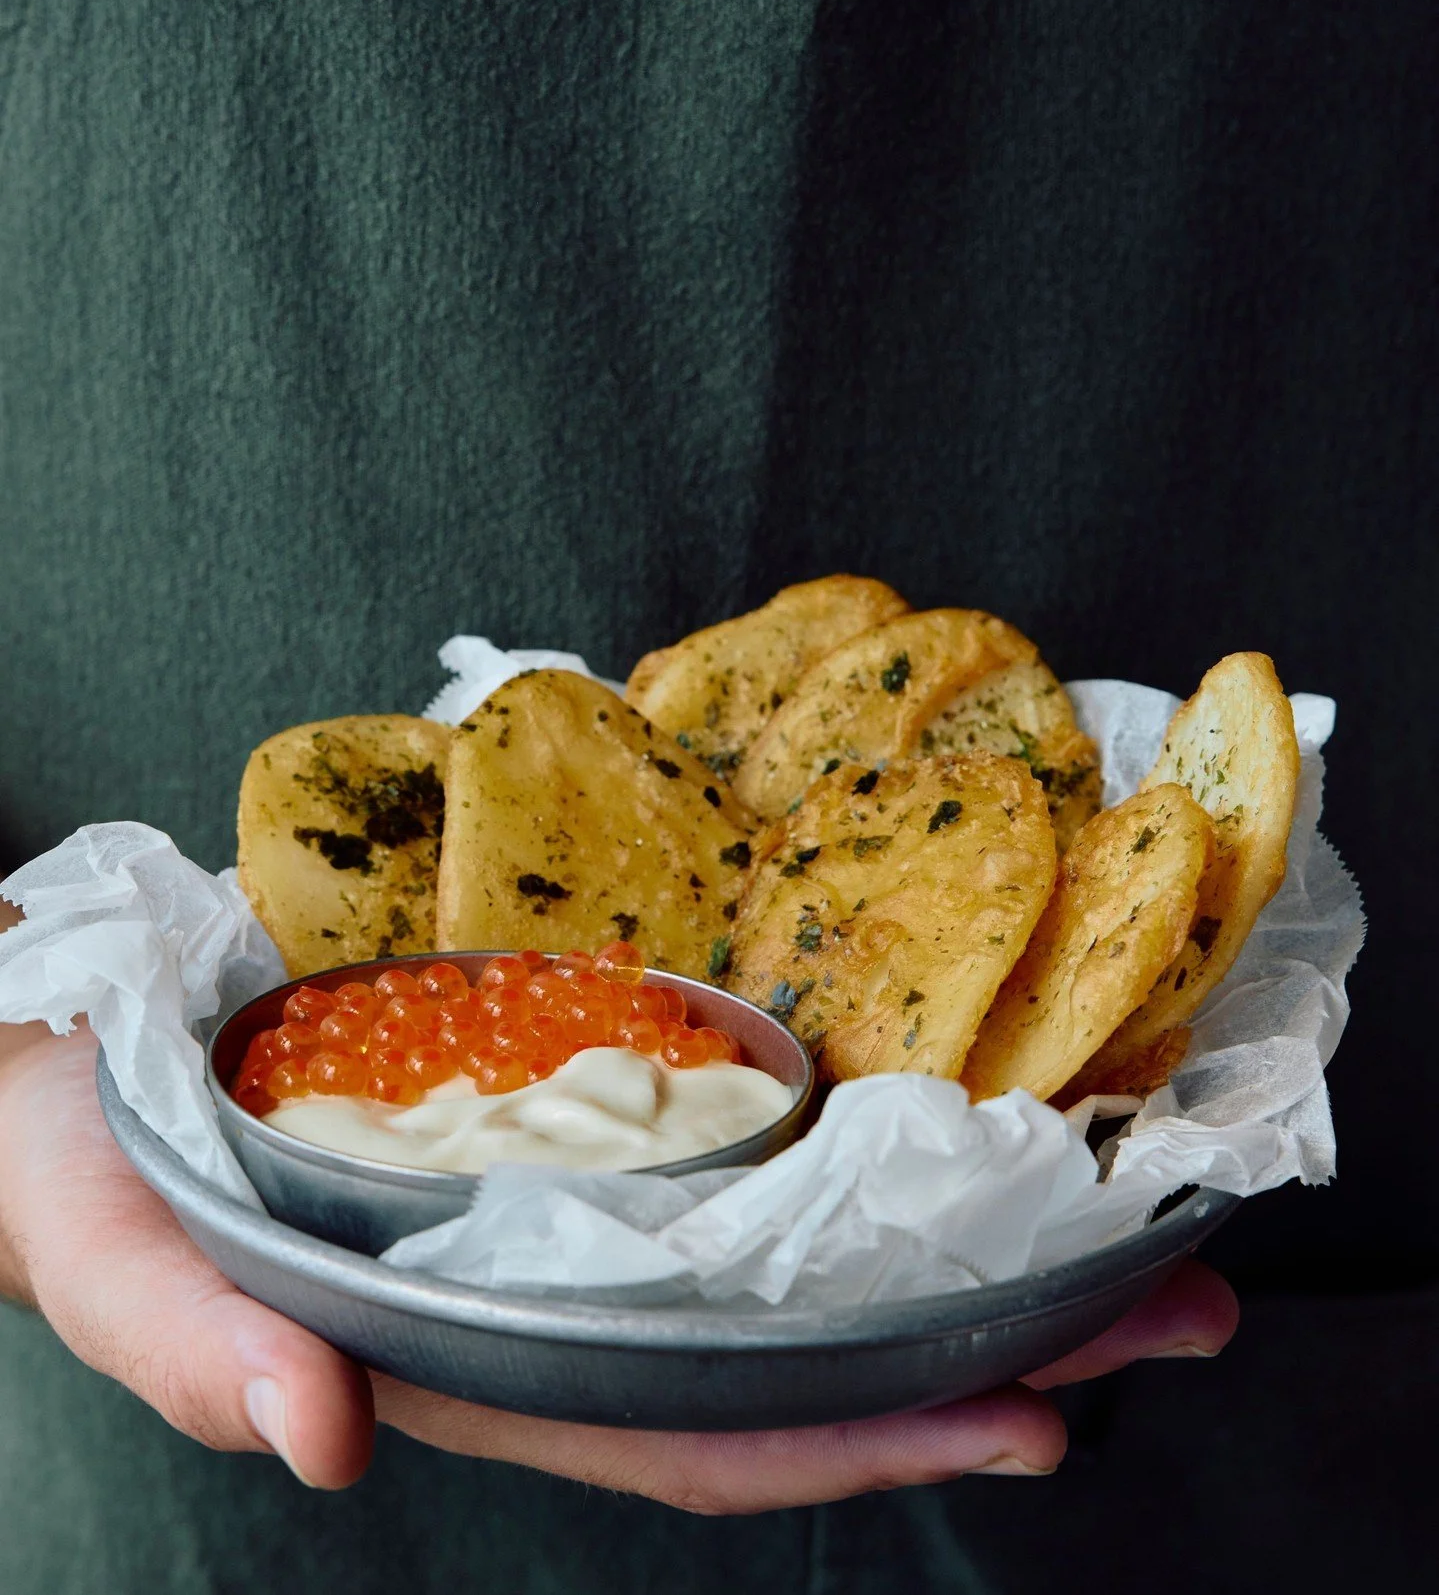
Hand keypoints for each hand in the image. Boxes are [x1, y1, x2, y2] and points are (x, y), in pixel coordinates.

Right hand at [0, 1026, 1235, 1509]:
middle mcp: (547, 1292)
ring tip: (1117, 1220)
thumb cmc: (76, 1137)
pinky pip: (732, 1150)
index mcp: (466, 1352)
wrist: (63, 1038)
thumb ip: (192, 1342)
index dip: (860, 1439)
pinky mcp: (565, 1103)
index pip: (689, 1431)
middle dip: (981, 1347)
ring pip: (787, 1257)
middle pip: (791, 1357)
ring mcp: (568, 1200)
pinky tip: (939, 1130)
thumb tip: (323, 1440)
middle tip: (1170, 1304)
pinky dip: (846, 1156)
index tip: (1034, 1414)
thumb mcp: (106, 1237)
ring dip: (952, 1247)